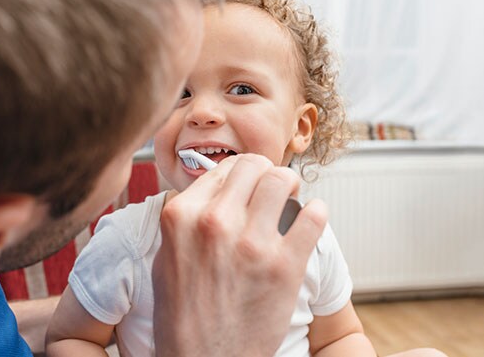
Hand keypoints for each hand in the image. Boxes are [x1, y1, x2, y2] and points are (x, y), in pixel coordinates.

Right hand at [152, 154, 327, 356]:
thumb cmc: (183, 317)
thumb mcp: (167, 259)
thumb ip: (187, 220)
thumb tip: (213, 194)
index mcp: (182, 216)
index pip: (221, 169)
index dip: (239, 173)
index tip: (247, 183)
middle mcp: (214, 222)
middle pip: (253, 166)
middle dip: (265, 172)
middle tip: (271, 185)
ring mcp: (252, 243)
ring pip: (282, 180)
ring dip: (290, 185)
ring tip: (290, 196)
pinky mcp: (284, 266)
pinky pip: (313, 217)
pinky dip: (317, 212)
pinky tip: (312, 216)